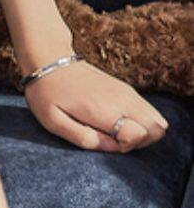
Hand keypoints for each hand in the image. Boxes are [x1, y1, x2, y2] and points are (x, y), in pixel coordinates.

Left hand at [23, 58, 170, 151]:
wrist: (50, 60)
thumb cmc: (48, 94)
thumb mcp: (53, 121)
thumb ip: (84, 138)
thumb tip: (113, 147)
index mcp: (102, 109)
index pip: (138, 134)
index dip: (125, 147)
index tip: (106, 141)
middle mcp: (121, 99)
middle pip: (157, 129)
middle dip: (141, 142)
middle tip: (114, 140)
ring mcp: (127, 92)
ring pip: (158, 121)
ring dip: (143, 133)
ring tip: (116, 132)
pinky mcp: (127, 89)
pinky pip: (150, 112)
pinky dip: (142, 123)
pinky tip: (118, 122)